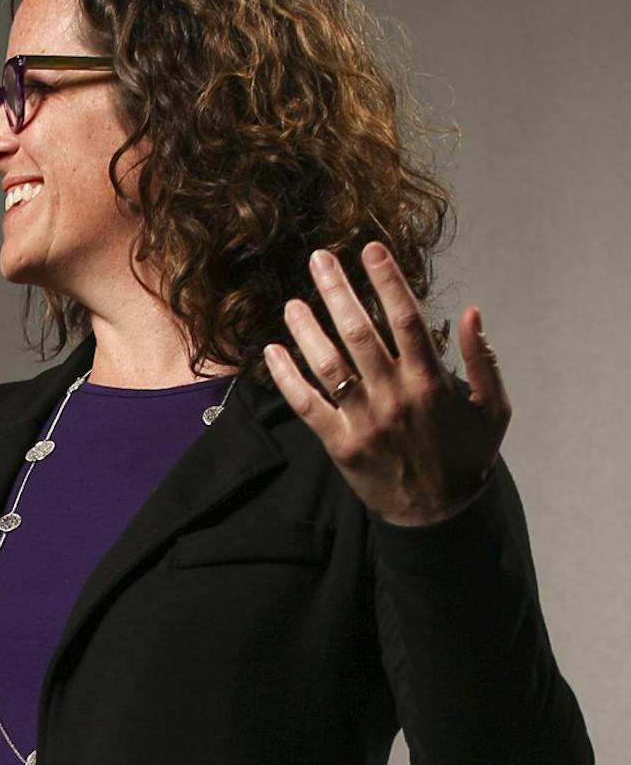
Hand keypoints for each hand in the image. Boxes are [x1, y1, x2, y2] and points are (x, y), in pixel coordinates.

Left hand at [263, 244, 509, 526]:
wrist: (437, 514)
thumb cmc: (467, 455)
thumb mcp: (491, 407)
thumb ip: (483, 359)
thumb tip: (471, 312)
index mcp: (431, 381)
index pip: (406, 319)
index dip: (387, 281)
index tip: (370, 250)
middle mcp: (394, 396)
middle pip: (360, 332)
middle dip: (338, 291)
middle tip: (319, 259)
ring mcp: (363, 420)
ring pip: (328, 365)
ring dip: (307, 330)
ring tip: (293, 301)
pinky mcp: (338, 443)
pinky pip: (306, 405)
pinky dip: (286, 377)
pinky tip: (271, 351)